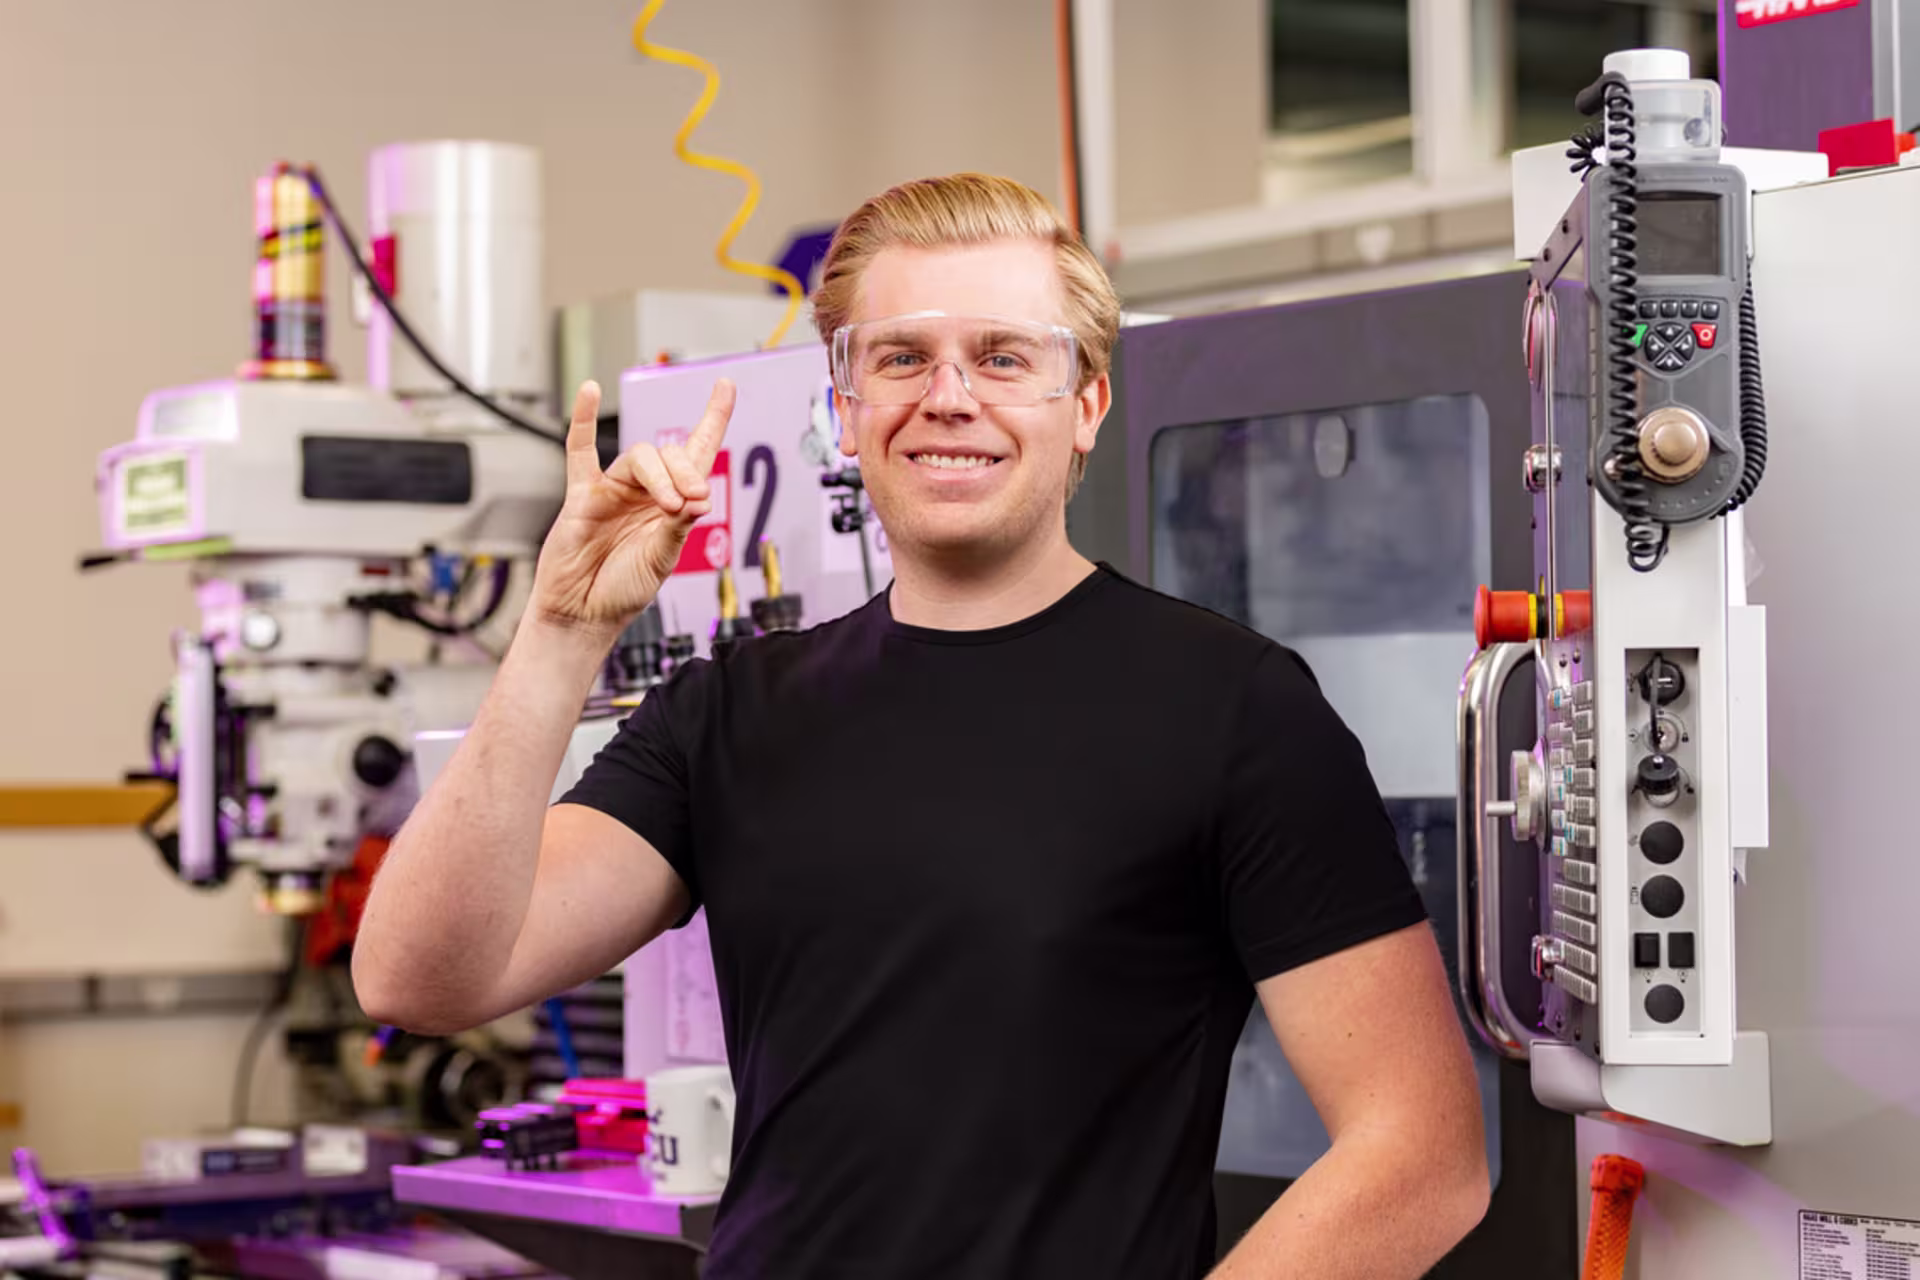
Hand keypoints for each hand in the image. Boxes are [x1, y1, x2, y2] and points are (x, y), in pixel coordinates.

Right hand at [528, 378, 734, 635]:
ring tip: (669, 506)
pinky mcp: (582, 494)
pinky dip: (583, 419)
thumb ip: (678, 527)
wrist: (584, 613)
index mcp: (673, 506)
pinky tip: (590, 390)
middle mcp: (646, 492)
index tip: (726, 386)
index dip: (713, 419)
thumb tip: (699, 499)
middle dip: (686, 474)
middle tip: (692, 501)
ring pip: (639, 458)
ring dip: (660, 477)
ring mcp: (613, 490)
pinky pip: (579, 450)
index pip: (697, 453)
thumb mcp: (662, 560)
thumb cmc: (623, 591)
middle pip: (670, 456)